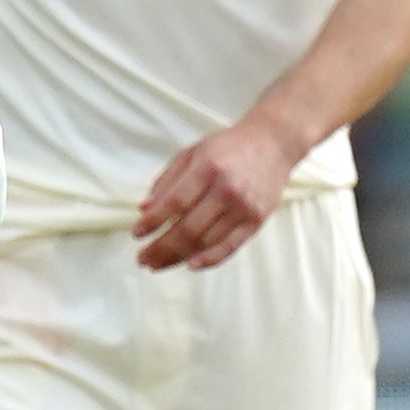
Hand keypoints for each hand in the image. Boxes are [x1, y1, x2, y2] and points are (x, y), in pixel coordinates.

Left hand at [134, 116, 298, 272]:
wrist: (272, 144)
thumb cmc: (227, 148)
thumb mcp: (192, 153)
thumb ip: (167, 180)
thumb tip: (144, 209)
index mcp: (207, 168)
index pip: (175, 202)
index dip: (153, 221)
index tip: (136, 234)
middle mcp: (227, 190)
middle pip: (189, 228)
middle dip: (161, 247)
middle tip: (142, 259)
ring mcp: (244, 208)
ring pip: (206, 241)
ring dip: (178, 257)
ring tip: (157, 264)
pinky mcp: (257, 221)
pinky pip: (230, 246)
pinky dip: (209, 259)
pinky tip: (190, 265)